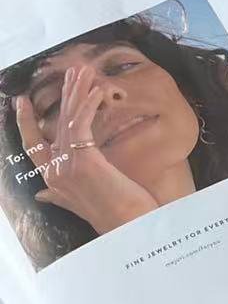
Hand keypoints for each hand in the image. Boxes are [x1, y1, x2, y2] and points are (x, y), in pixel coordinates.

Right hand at [13, 65, 158, 235]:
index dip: (27, 123)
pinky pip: (81, 123)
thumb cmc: (116, 220)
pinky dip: (87, 104)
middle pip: (54, 126)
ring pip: (67, 121)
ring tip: (83, 72)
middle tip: (70, 73)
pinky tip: (95, 89)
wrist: (129, 232)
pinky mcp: (83, 160)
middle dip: (64, 97)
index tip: (22, 103)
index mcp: (53, 182)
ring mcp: (66, 166)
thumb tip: (41, 195)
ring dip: (76, 93)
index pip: (33, 146)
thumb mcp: (84, 206)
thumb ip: (61, 198)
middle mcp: (54, 173)